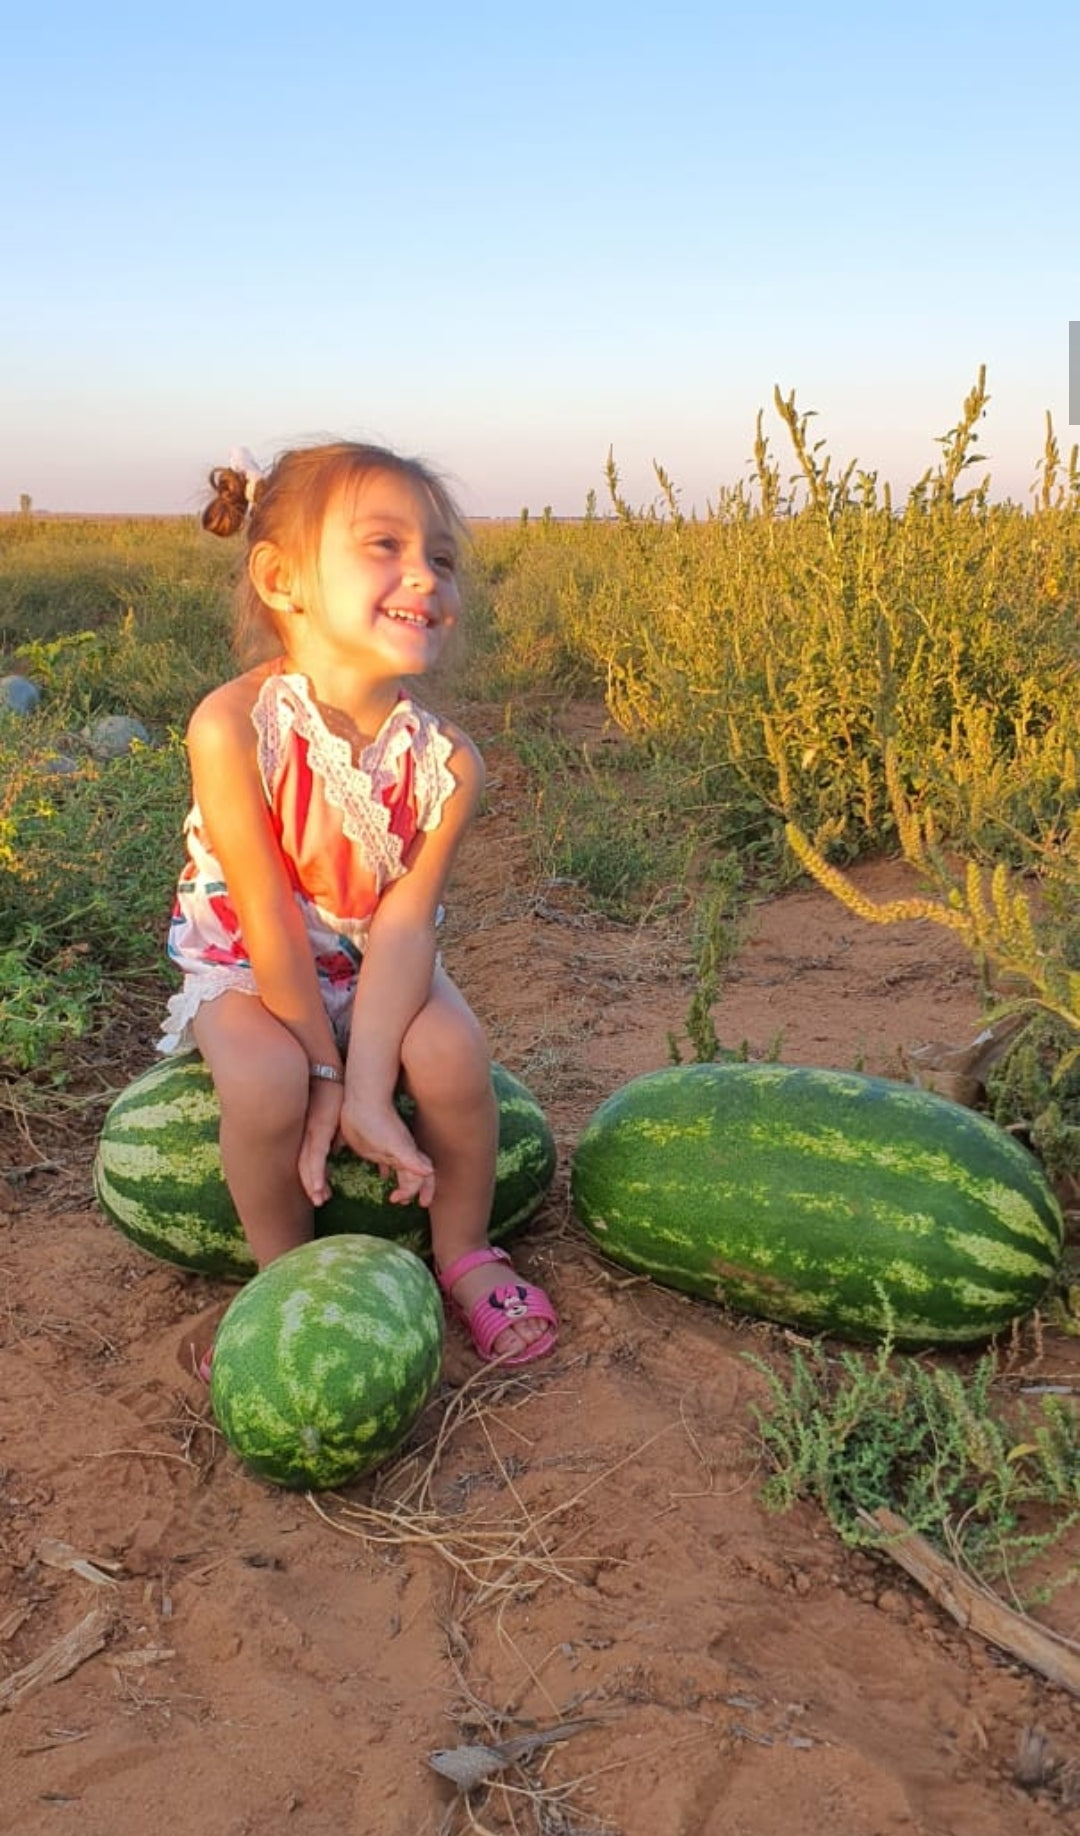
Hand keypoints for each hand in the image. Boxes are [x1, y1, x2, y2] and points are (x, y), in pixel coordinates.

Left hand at [298, 1079, 343, 1207]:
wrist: (321, 1072)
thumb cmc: (327, 1092)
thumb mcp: (329, 1117)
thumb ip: (331, 1134)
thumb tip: (336, 1146)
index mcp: (311, 1135)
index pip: (310, 1161)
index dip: (315, 1177)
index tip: (322, 1192)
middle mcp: (308, 1137)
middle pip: (307, 1167)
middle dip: (313, 1186)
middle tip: (319, 1201)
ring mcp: (311, 1134)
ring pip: (308, 1165)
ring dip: (313, 1183)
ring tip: (319, 1199)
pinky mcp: (318, 1129)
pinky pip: (315, 1155)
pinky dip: (315, 1172)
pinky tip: (317, 1185)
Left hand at [338, 1096, 435, 1207]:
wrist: (362, 1103)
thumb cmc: (378, 1122)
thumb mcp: (394, 1144)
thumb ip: (411, 1159)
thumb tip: (429, 1172)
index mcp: (408, 1155)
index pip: (419, 1179)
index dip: (416, 1192)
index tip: (403, 1203)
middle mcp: (401, 1154)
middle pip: (412, 1176)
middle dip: (411, 1191)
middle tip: (401, 1203)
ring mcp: (389, 1150)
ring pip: (401, 1169)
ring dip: (401, 1183)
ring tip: (395, 1195)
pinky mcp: (375, 1146)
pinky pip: (385, 1162)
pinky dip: (385, 1171)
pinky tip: (381, 1175)